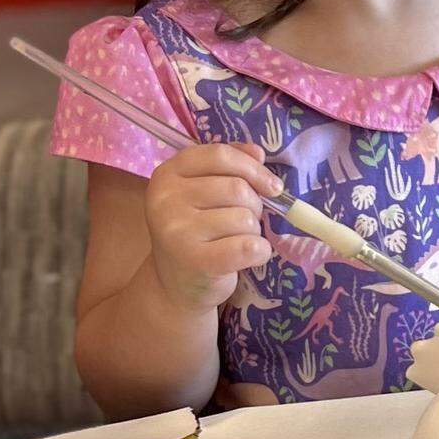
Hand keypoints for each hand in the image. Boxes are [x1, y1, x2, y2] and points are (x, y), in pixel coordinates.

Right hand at [144, 142, 282, 312]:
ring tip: (237, 240)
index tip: (272, 186)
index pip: (220, 155)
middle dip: (254, 206)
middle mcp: (166, 200)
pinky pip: (250, 246)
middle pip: (237, 188)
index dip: (252, 167)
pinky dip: (260, 251)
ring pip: (245, 218)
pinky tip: (248, 257)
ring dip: (253, 231)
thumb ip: (228, 167)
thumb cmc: (195, 232)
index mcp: (168, 174)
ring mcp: (178, 231)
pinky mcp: (196, 261)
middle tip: (245, 221)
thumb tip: (258, 153)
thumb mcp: (202, 192)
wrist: (174, 286)